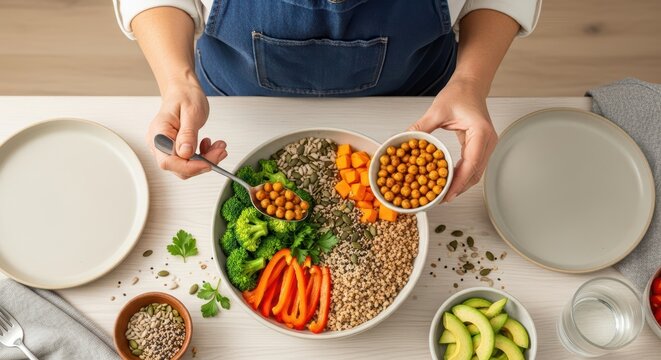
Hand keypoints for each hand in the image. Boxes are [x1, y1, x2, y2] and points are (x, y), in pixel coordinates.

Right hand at [147, 79, 226, 178]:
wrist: (183, 90)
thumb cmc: (184, 96)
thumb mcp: (191, 112)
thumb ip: (188, 134)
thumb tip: (186, 153)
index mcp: (159, 133)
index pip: (168, 161)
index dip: (189, 167)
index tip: (208, 164)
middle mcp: (159, 143)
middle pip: (178, 167)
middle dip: (202, 163)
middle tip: (219, 151)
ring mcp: (166, 147)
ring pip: (186, 166)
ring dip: (205, 160)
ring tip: (218, 147)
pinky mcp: (175, 148)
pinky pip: (189, 161)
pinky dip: (203, 157)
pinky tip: (209, 145)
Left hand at [408, 77, 497, 201]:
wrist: (471, 84)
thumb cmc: (460, 93)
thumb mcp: (437, 110)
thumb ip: (421, 127)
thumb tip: (404, 140)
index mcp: (480, 133)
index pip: (471, 165)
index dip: (458, 183)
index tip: (447, 195)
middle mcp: (488, 141)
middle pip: (475, 173)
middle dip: (458, 188)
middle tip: (441, 199)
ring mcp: (487, 145)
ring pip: (476, 172)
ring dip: (461, 184)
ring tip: (443, 193)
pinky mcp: (481, 146)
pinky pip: (473, 165)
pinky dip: (461, 175)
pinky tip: (448, 181)